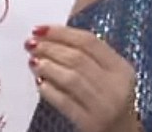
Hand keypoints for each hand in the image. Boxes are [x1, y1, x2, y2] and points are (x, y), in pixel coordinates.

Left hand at [25, 25, 140, 131]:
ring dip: (47, 66)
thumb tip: (49, 37)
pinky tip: (39, 82)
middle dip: (50, 48)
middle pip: (78, 58)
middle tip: (30, 44)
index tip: (38, 29)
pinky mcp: (91, 123)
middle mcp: (115, 85)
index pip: (89, 41)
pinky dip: (49, 90)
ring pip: (71, 78)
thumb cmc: (109, 99)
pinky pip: (65, 102)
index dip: (61, 32)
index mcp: (120, 68)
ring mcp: (104, 106)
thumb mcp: (108, 75)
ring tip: (33, 61)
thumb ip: (88, 56)